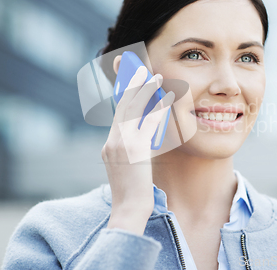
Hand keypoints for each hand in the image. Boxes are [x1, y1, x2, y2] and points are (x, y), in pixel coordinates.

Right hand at [101, 55, 173, 233]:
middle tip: (139, 66)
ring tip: (154, 74)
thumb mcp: (130, 167)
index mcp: (109, 145)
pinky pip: (147, 123)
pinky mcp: (133, 150)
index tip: (129, 76)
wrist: (128, 210)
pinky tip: (167, 97)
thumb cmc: (133, 193)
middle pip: (122, 105)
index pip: (118, 112)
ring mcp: (120, 145)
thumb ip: (134, 149)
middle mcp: (112, 142)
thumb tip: (146, 134)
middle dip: (130, 83)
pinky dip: (157, 108)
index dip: (123, 93)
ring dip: (144, 90)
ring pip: (132, 110)